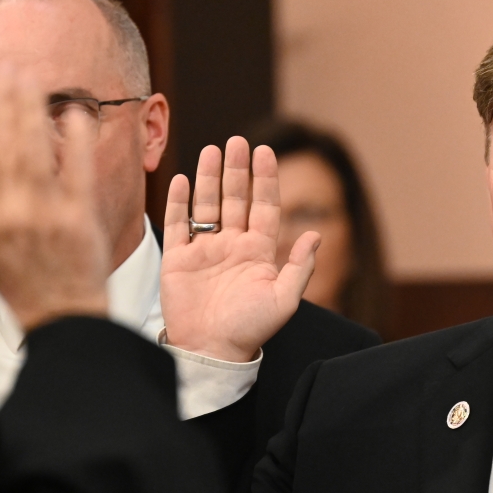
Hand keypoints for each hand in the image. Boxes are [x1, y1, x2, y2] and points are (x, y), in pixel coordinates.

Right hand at [0, 68, 107, 331]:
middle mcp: (7, 214)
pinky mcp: (78, 222)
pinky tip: (77, 112)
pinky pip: (77, 172)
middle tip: (8, 67)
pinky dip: (76, 140)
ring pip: (34, 152)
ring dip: (31, 110)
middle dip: (3, 101)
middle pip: (3, 145)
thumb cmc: (24, 283)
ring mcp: (43, 217)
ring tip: (32, 79)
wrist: (60, 319)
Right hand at [160, 136, 318, 361]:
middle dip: (237, 170)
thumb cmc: (250, 329)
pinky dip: (178, 202)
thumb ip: (299, 267)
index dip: (266, 179)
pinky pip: (177, 224)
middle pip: (236, 198)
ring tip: (211, 150)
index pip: (264, 207)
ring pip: (207, 204)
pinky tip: (180, 180)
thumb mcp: (284, 300)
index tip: (266, 152)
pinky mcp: (178, 259)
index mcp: (258, 252)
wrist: (210, 350)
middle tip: (237, 141)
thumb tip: (315, 234)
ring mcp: (205, 250)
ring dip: (209, 178)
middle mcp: (232, 246)